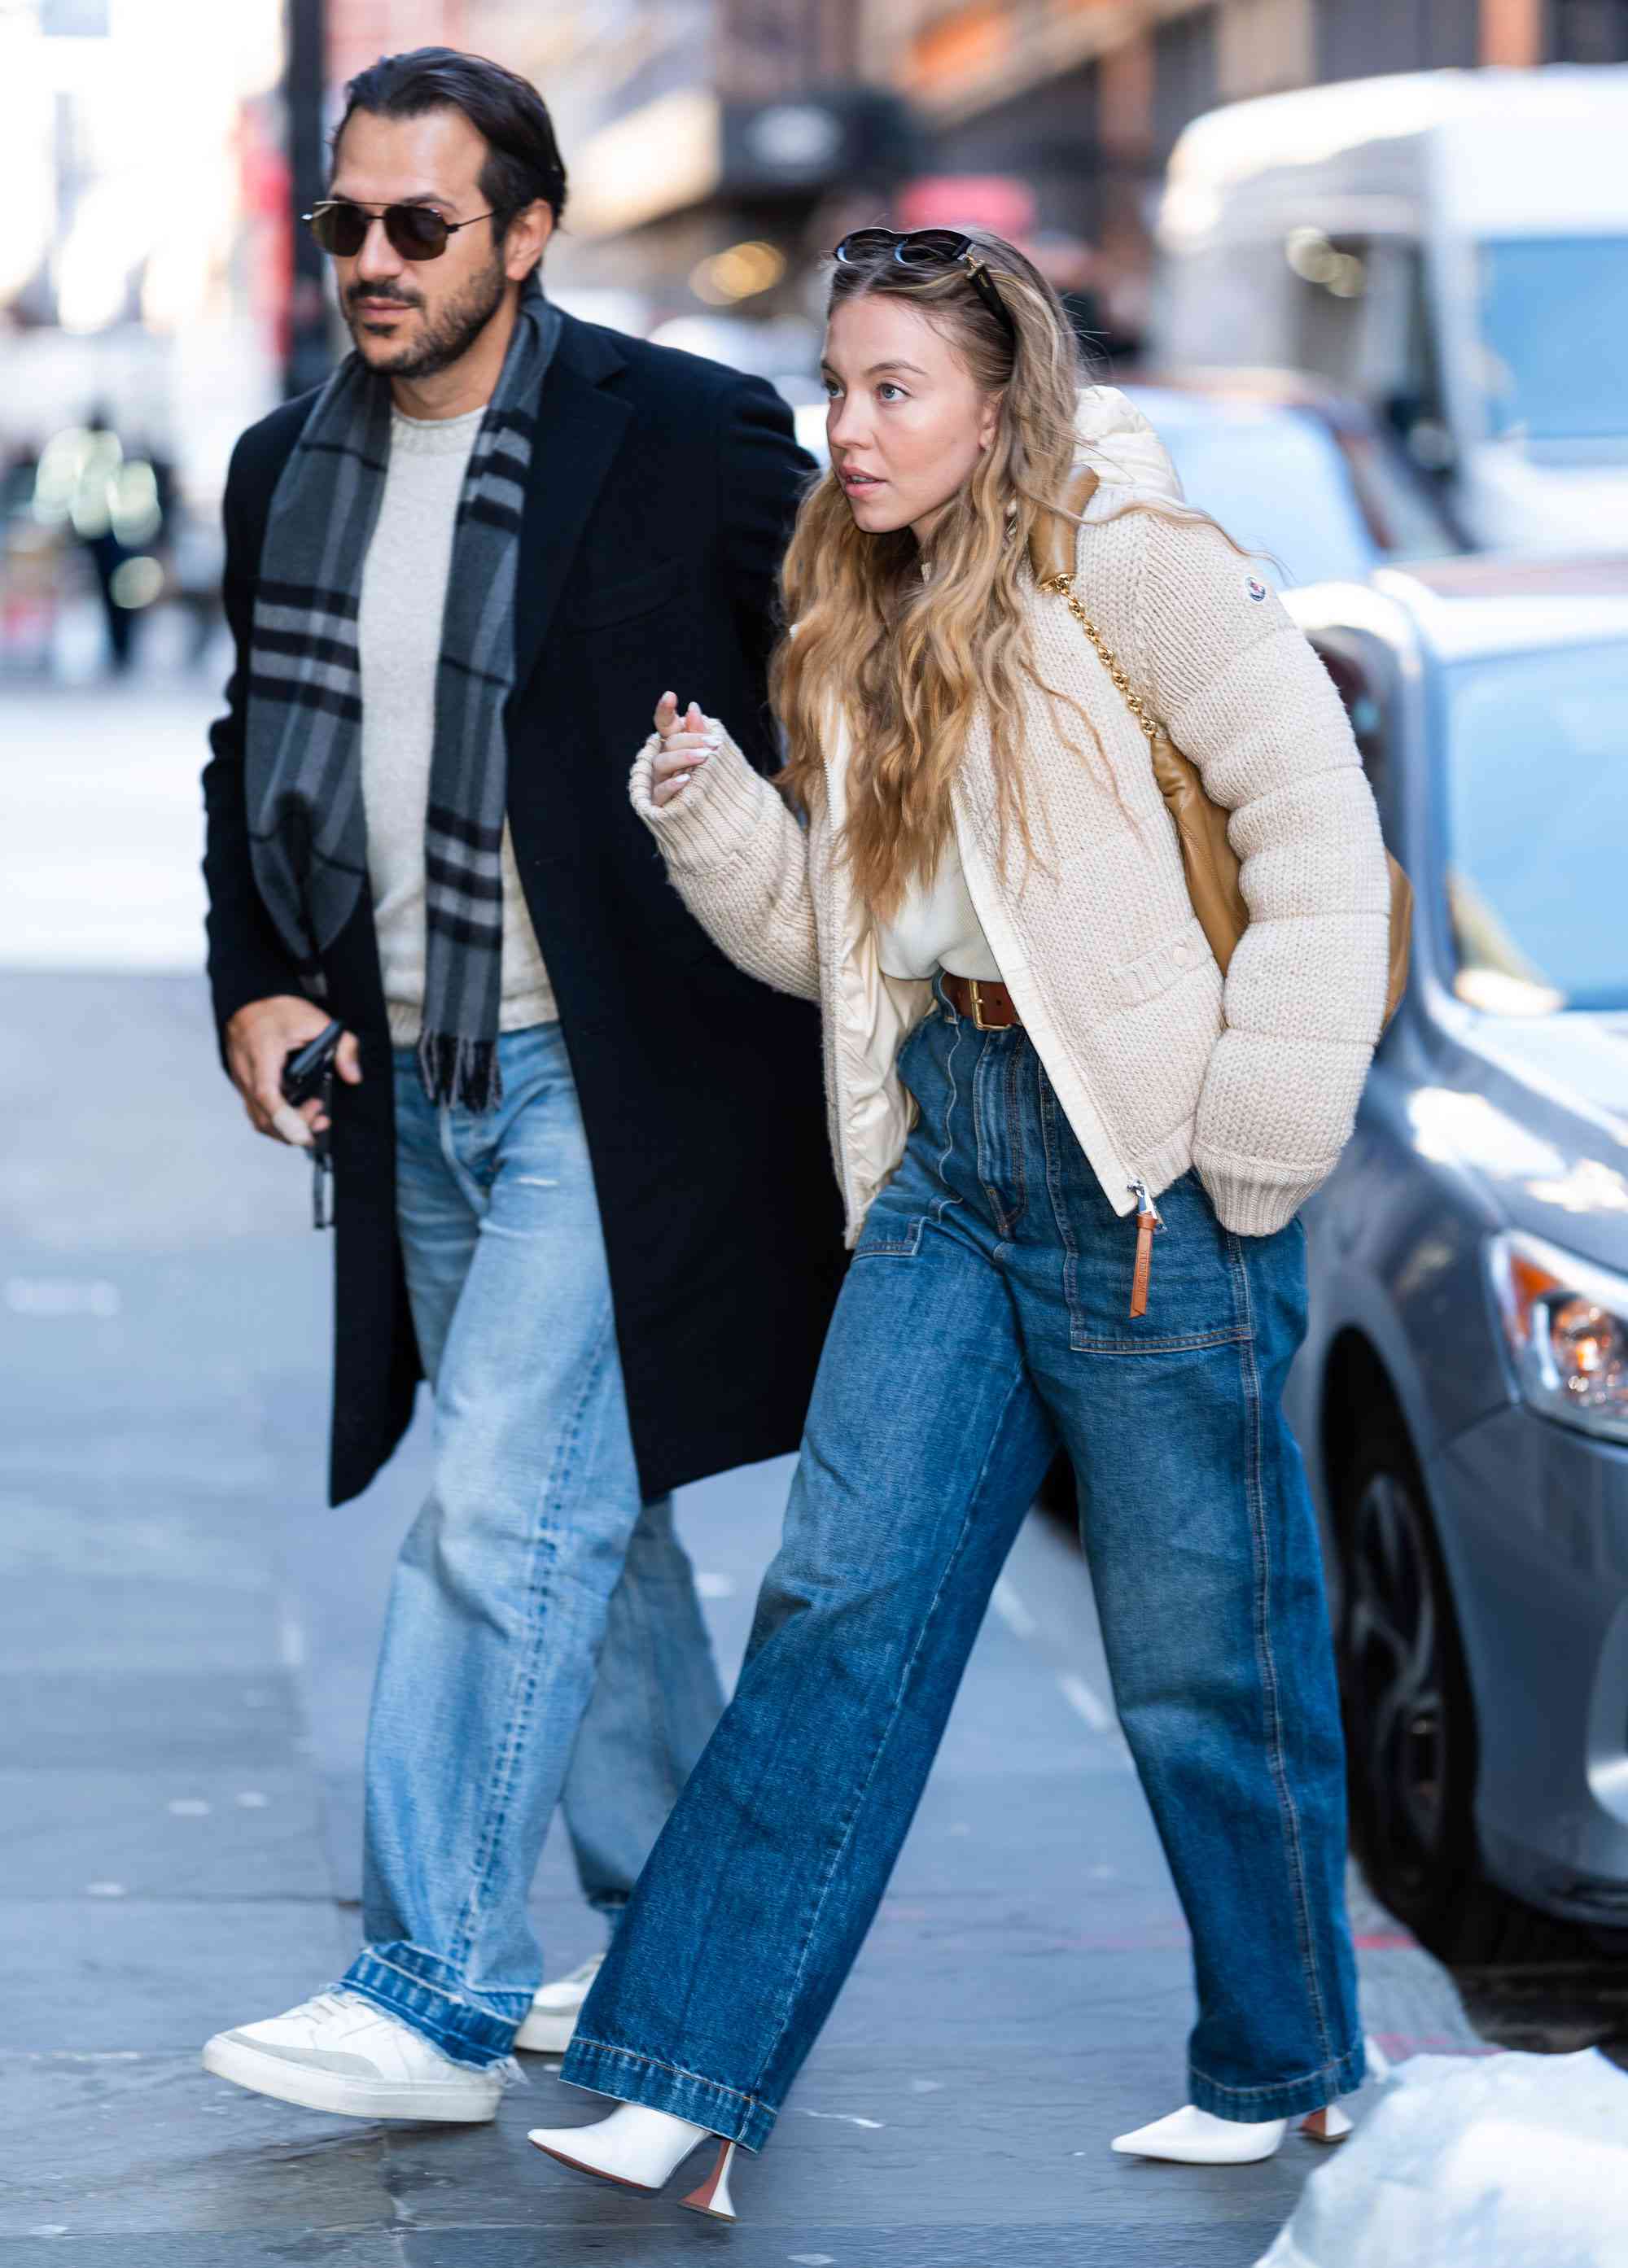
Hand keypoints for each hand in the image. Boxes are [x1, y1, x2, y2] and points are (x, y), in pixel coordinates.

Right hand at [224, 996, 361, 1145]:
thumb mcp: (318, 1020)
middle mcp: (247, 1072)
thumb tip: (353, 1076)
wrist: (251, 1000)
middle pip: (263, 1117)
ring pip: (258, 1119)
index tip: (304, 1132)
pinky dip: (277, 1121)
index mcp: (263, 1054)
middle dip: (294, 1129)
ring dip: (285, 1129)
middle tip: (321, 1119)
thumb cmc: (279, 1010)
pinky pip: (257, 1112)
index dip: (285, 1118)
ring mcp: (242, 1080)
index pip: (267, 1094)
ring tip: (314, 1119)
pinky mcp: (243, 1085)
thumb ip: (343, 1045)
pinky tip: (298, 1114)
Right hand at [651, 690, 721, 807]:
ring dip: (684, 758)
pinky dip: (673, 785)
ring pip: (662, 763)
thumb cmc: (711, 784)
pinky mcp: (660, 803)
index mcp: (674, 746)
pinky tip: (687, 780)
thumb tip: (693, 708)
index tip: (671, 695)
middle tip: (715, 744)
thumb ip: (699, 734)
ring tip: (706, 758)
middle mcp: (663, 761)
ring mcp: (659, 781)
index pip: (664, 724)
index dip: (665, 710)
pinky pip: (661, 791)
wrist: (715, 823)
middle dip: (691, 740)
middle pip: (669, 743)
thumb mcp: (709, 757)